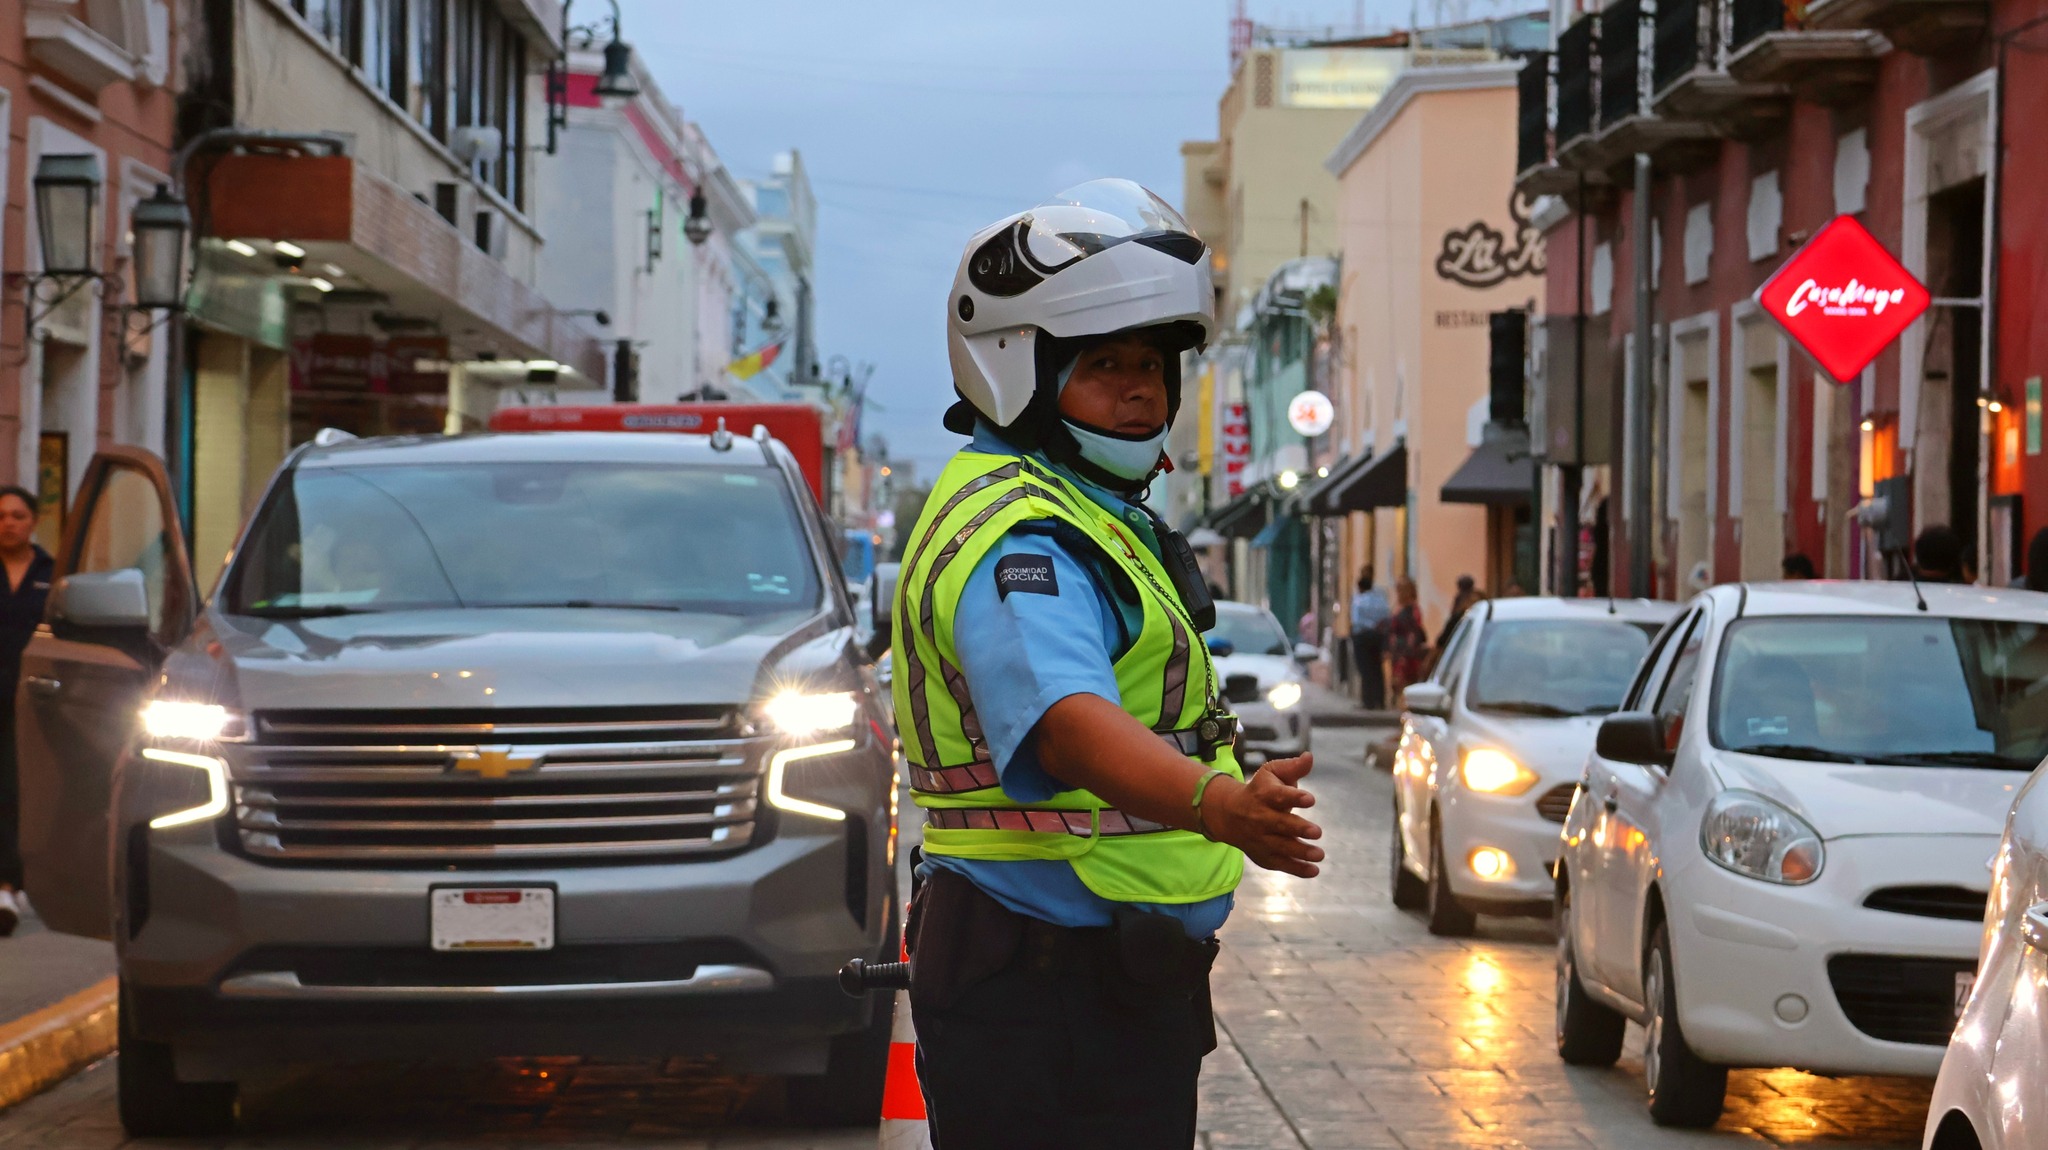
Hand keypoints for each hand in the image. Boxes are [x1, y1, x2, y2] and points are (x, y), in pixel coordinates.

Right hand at [1204, 753, 1323, 877]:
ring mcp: (1261, 838)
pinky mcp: (1263, 855)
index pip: (1279, 795)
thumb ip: (1292, 768)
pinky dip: (1296, 869)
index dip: (1294, 797)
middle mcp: (1260, 817)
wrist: (1228, 814)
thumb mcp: (1271, 774)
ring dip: (1300, 852)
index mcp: (1264, 795)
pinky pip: (1280, 864)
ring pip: (1281, 847)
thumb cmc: (1260, 791)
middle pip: (1280, 824)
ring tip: (1319, 854)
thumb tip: (1310, 757)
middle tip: (1318, 832)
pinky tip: (1313, 870)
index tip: (1311, 799)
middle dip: (1298, 828)